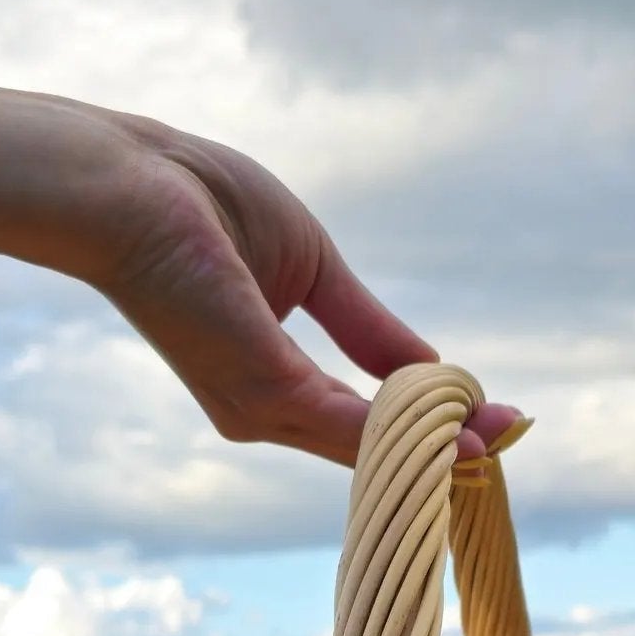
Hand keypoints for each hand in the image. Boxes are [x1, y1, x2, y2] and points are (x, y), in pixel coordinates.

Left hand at [94, 119, 522, 469]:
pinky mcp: (268, 392)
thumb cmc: (196, 203)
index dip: (430, 421)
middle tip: (513, 435)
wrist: (122, 185)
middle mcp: (264, 412)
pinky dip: (413, 432)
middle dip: (449, 445)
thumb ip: (371, 328)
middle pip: (375, 450)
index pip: (365, 418)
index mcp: (271, 381)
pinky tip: (461, 427)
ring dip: (443, 444)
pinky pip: (357, 428)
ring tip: (501, 435)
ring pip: (372, 448)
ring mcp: (262, 410)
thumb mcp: (312, 269)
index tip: (492, 416)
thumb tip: (432, 370)